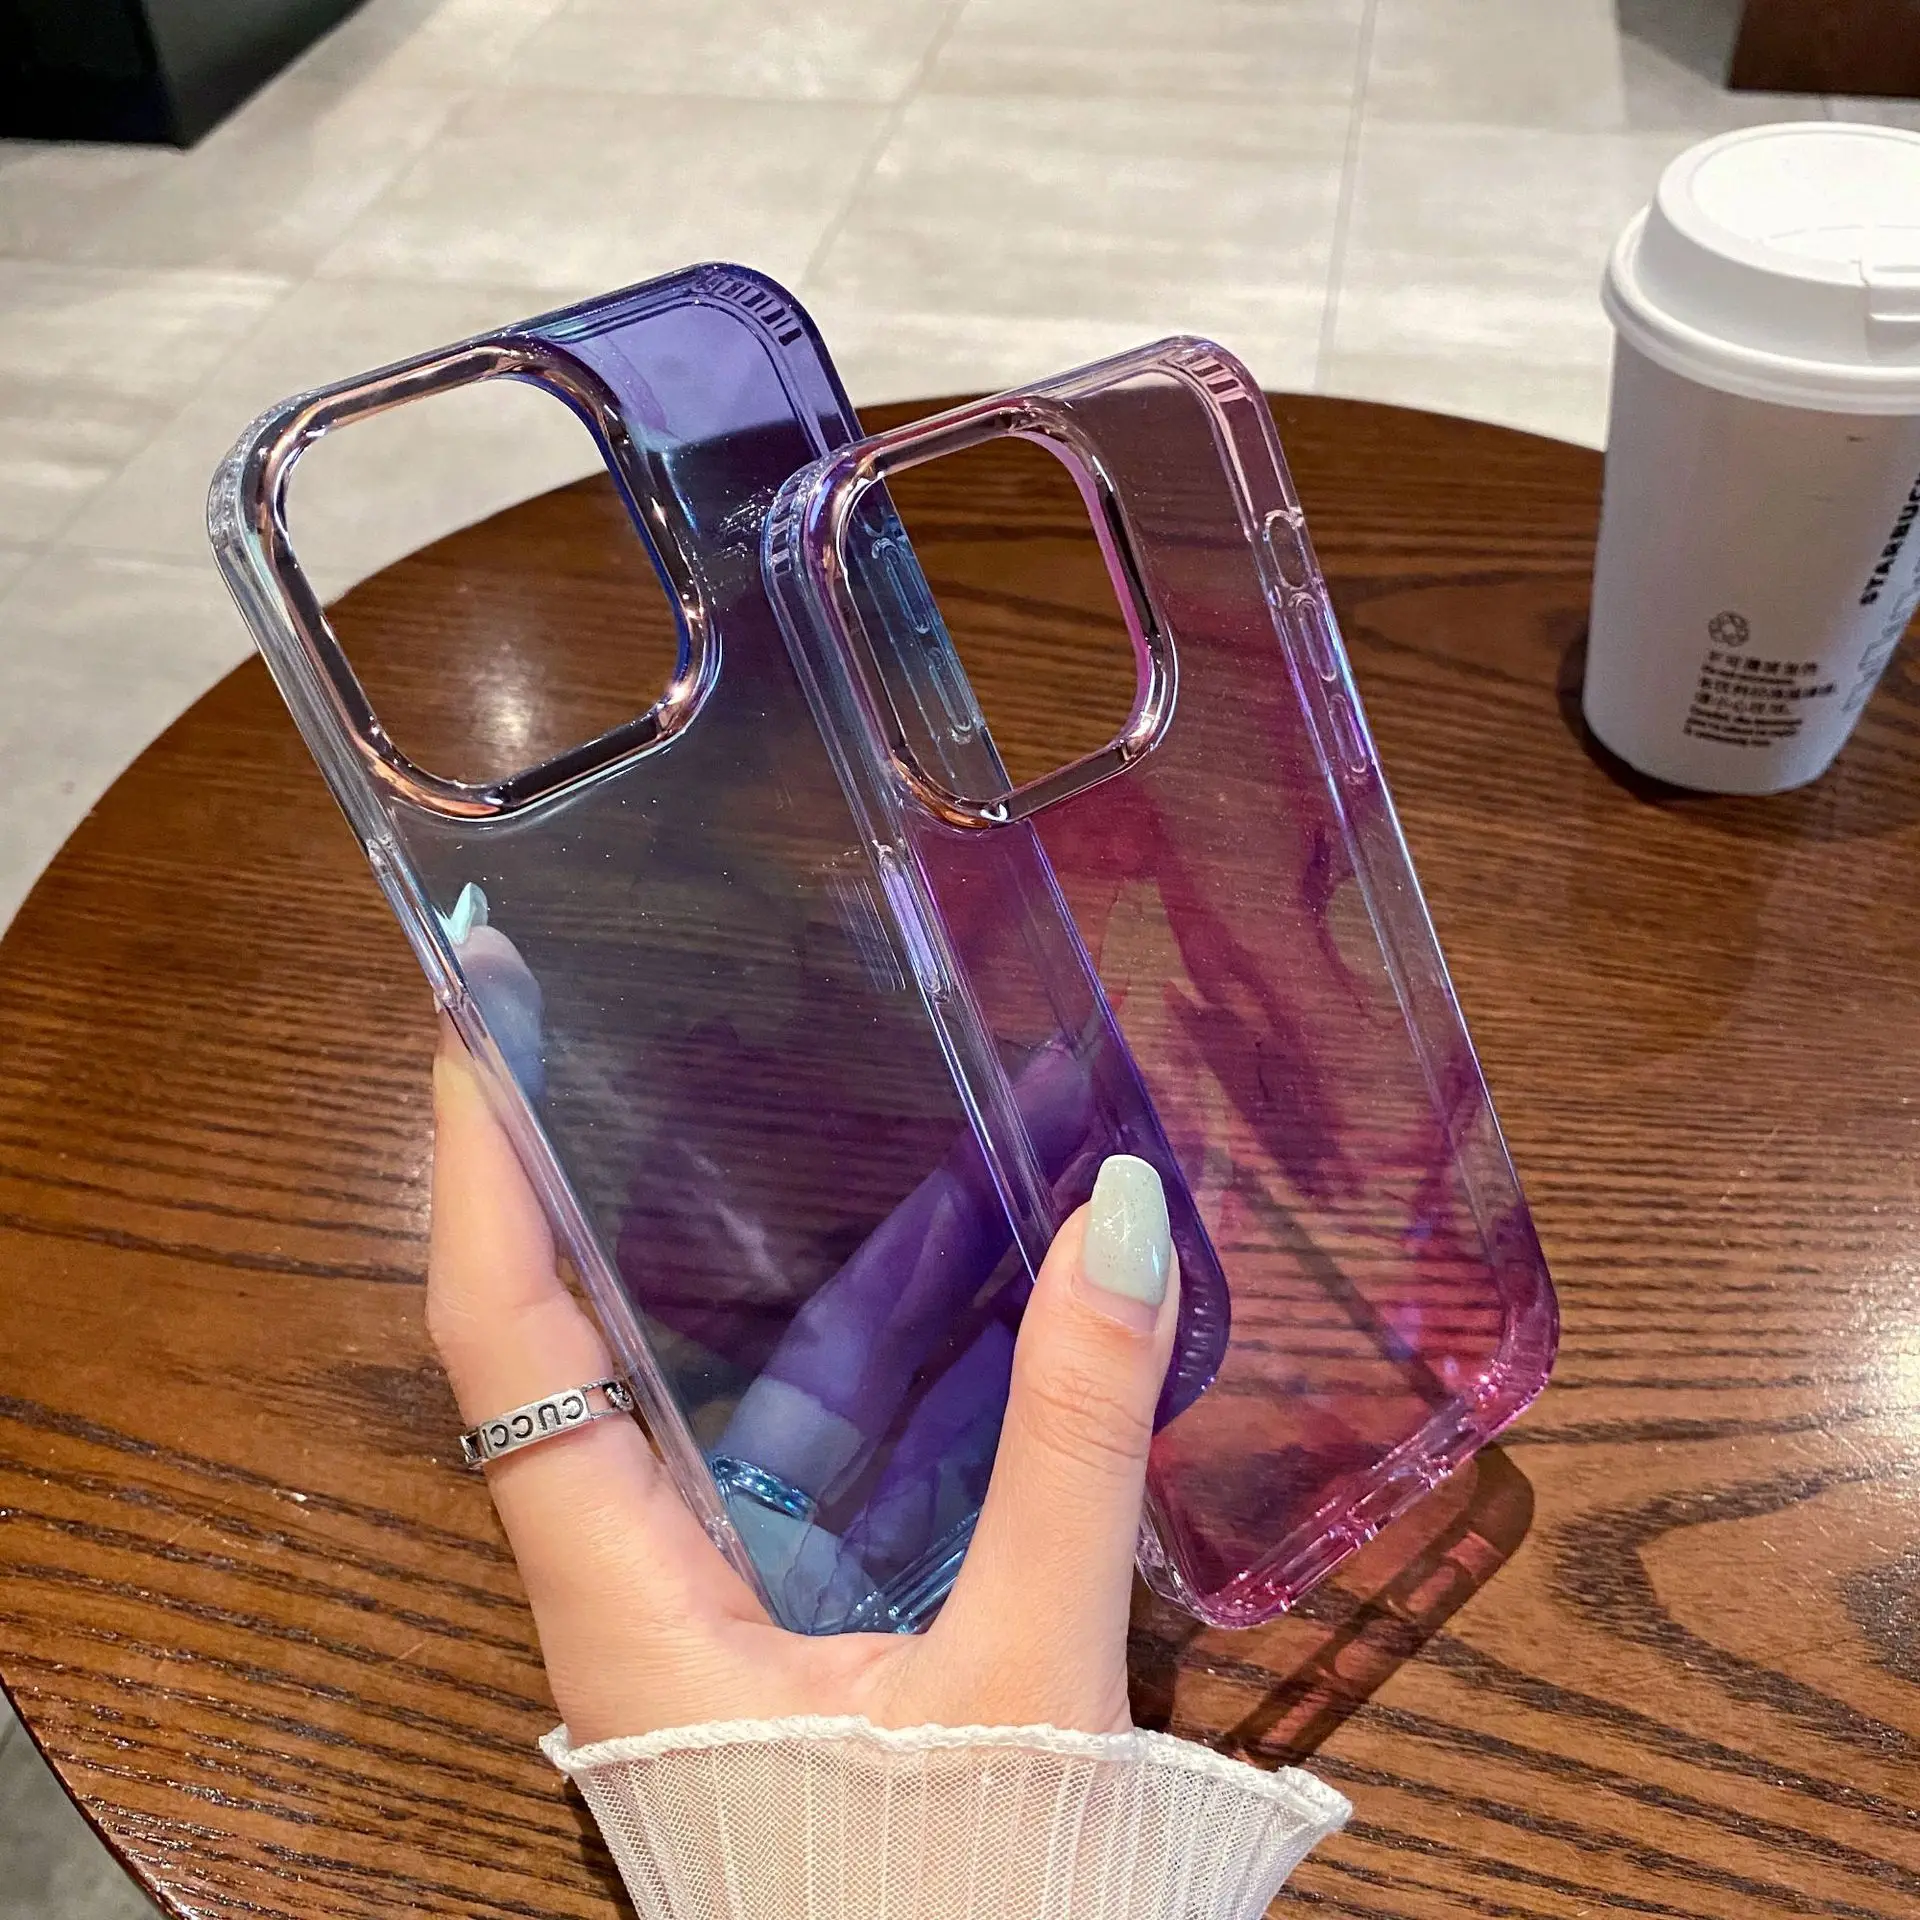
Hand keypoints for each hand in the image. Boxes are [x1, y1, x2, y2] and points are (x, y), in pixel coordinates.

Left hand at [427, 1018, 1180, 1743]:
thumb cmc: (950, 1899)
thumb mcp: (1022, 1677)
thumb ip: (1072, 1444)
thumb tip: (1124, 1215)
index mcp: (620, 1588)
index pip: (497, 1328)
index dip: (479, 1156)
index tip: (475, 1006)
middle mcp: (628, 1574)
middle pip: (581, 1325)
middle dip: (613, 1159)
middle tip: (654, 1007)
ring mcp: (706, 1597)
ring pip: (721, 1385)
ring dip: (796, 1252)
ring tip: (880, 1105)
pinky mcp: (781, 1624)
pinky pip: (804, 1455)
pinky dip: (877, 1357)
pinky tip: (969, 1280)